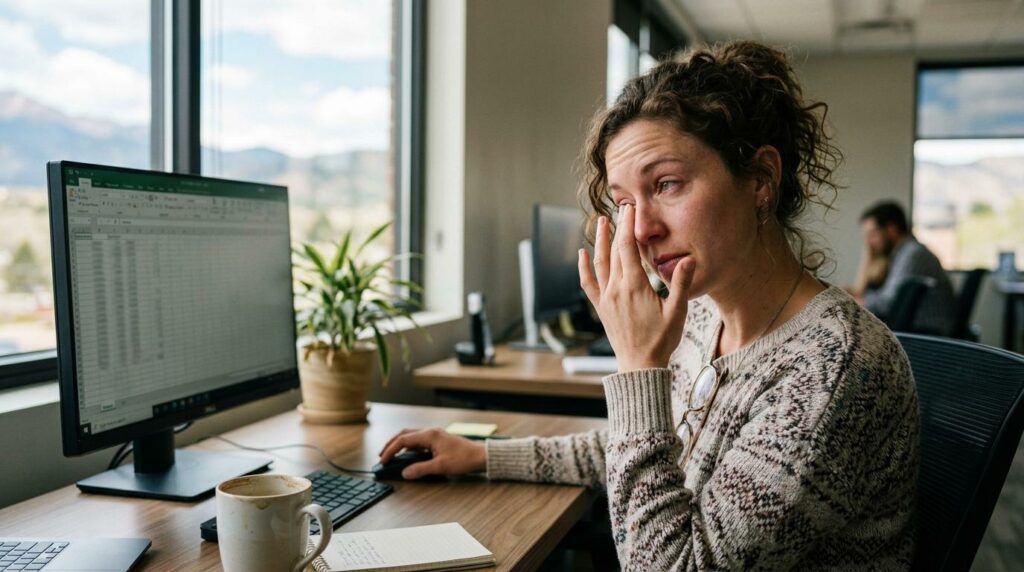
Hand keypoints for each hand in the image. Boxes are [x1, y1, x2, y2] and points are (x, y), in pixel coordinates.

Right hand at [378, 427, 485, 479]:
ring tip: (391, 455)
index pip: (403, 440)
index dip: (390, 450)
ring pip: (411, 436)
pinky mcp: (438, 440)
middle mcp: (430, 432)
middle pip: (404, 434)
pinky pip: (418, 441)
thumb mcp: (441, 467)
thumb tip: (405, 473)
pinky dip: (409, 447)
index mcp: (429, 435)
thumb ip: (420, 469)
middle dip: (391, 444)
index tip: (383, 460)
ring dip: (400, 444)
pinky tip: (407, 456)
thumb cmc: (464, 459)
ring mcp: (434, 435)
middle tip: (382, 456)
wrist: (480, 456)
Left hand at [578, 204, 694, 371]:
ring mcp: (606, 298)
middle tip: (621, 209)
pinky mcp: (601, 307)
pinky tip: (582, 254)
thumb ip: (681, 284)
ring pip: (600, 263)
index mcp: (635, 287)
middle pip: (614, 251)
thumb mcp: (677, 312)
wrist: (640, 365)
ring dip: (599, 241)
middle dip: (618, 228)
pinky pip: (588, 284)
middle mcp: (617, 289)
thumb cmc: (661, 340)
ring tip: (601, 222)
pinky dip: (584, 268)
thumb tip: (690, 260)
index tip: (630, 209)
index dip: (628, 226)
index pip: (629, 248)